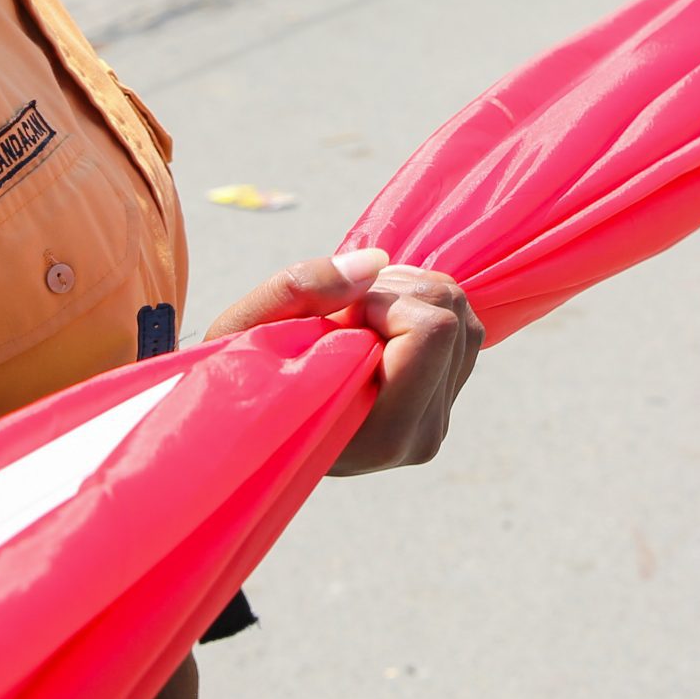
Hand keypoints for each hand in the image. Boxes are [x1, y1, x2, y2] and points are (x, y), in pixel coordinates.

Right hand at [202, 248, 484, 475]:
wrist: (243, 421)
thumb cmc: (236, 380)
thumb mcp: (243, 331)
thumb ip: (300, 289)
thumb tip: (378, 260)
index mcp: (382, 436)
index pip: (429, 331)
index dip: (379, 302)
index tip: (334, 320)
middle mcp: (420, 438)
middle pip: (451, 314)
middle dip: (391, 293)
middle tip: (339, 318)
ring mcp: (437, 420)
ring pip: (462, 312)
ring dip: (403, 295)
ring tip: (350, 322)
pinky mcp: (444, 399)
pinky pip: (463, 324)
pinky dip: (416, 305)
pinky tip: (371, 326)